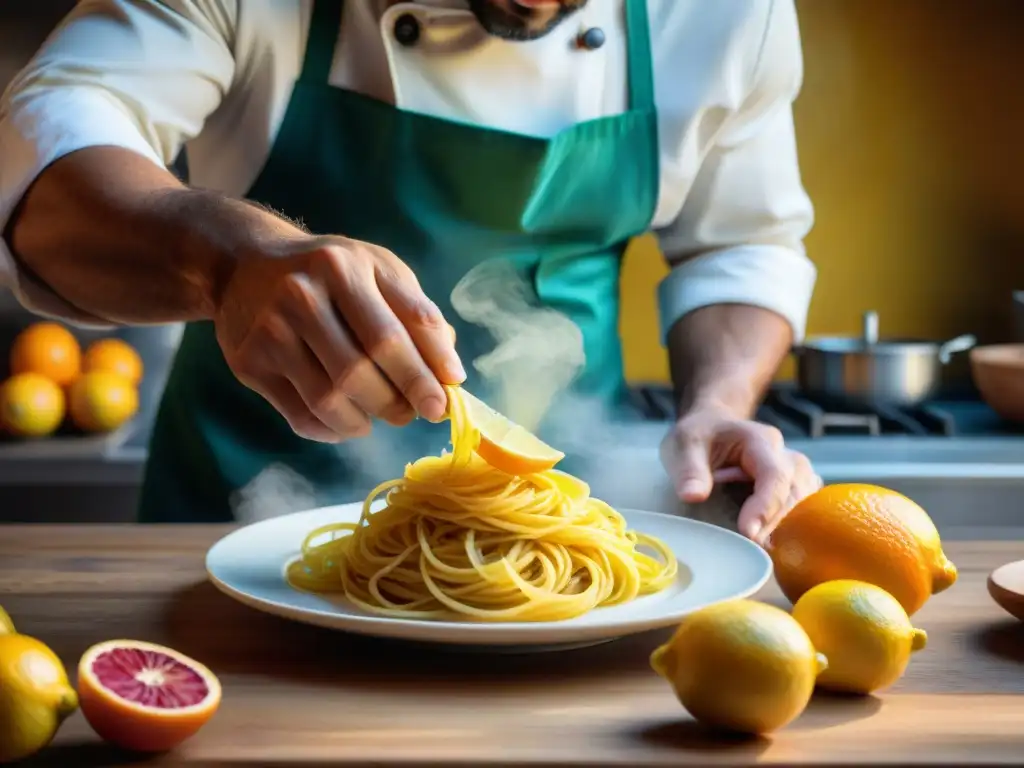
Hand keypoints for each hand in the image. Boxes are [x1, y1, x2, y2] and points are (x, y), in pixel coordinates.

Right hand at [214, 234, 464, 442]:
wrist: (245, 266)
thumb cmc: (331, 273)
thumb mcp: (378, 272)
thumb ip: (418, 316)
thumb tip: (450, 375)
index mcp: (344, 267)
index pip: (396, 333)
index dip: (425, 374)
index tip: (444, 403)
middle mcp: (301, 295)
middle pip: (361, 371)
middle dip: (398, 402)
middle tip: (413, 412)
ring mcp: (270, 331)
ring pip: (331, 400)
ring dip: (366, 420)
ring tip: (380, 414)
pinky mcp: (250, 363)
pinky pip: (302, 415)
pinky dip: (334, 429)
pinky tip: (348, 419)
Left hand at [659, 405, 821, 543]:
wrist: (712, 428)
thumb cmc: (700, 436)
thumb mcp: (685, 444)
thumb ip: (689, 469)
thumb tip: (693, 496)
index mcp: (760, 441)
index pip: (775, 475)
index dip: (765, 506)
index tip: (747, 533)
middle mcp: (785, 455)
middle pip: (795, 492)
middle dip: (775, 522)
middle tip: (750, 547)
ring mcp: (794, 473)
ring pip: (806, 503)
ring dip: (786, 526)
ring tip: (758, 545)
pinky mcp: (794, 488)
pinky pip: (804, 510)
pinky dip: (791, 527)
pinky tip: (770, 542)